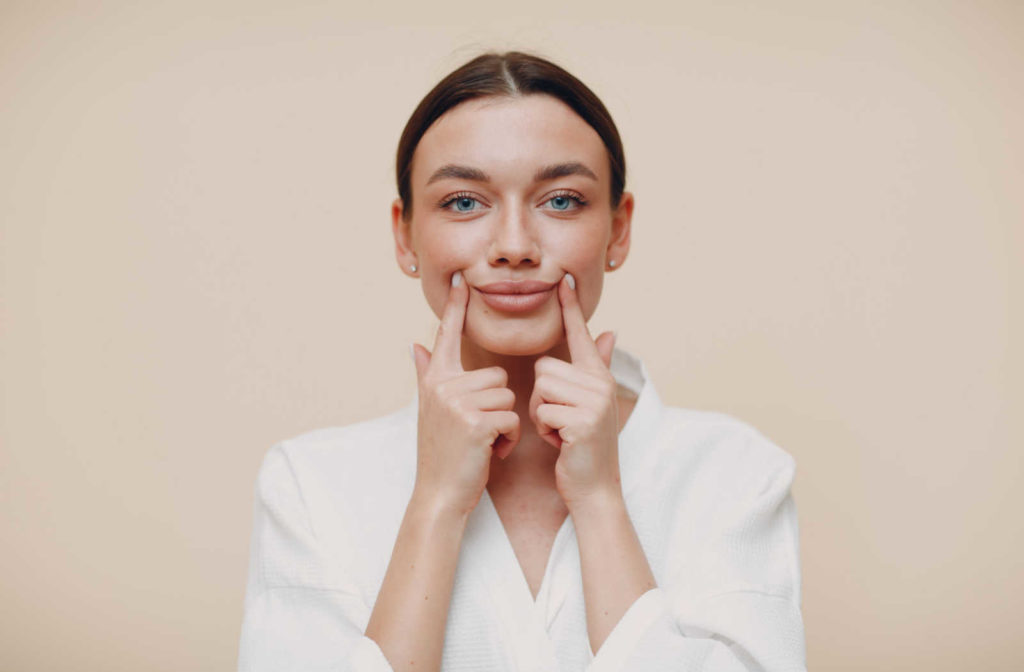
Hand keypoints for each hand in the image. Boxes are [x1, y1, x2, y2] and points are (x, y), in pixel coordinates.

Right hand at [410, 271, 519, 514]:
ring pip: (506, 396)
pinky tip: (490, 452)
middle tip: (478, 432)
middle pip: (495, 375)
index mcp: (435, 379)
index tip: (462, 277)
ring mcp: (457, 403)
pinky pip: (510, 417)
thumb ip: (427, 374)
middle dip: (496, 406)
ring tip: (483, 442)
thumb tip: (415, 345)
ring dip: (503, 424)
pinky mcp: (475, 422)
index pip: (447, 335)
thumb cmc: (443, 453)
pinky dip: (508, 439)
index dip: (455, 306)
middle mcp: (442, 386)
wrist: (440, 494)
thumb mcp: (431, 411)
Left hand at [529, 273, 620, 508]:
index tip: (564, 279)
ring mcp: (595, 402)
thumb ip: (595, 367)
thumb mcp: (588, 405)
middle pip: (545, 368)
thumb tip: (610, 332)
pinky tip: (561, 443)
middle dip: (541, 398)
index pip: (582, 334)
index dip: (571, 308)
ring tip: (560, 431)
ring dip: (541, 414)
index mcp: (598, 377)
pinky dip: (545, 431)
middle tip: (559, 421)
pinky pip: (542, 411)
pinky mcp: (583, 421)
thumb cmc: (581, 446)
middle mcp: (600, 384)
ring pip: (540, 388)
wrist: (594, 488)